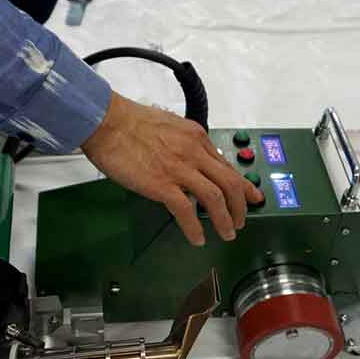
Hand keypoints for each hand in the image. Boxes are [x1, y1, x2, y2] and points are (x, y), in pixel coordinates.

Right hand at [81, 92, 263, 245]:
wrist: (106, 121)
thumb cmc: (129, 122)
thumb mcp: (170, 126)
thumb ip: (185, 145)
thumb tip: (192, 162)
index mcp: (196, 138)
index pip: (227, 165)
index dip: (243, 185)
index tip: (252, 196)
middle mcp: (193, 152)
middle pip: (229, 183)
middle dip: (240, 206)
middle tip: (240, 221)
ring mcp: (179, 168)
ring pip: (215, 198)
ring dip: (224, 220)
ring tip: (226, 232)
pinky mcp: (162, 183)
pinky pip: (186, 210)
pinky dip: (195, 227)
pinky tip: (197, 237)